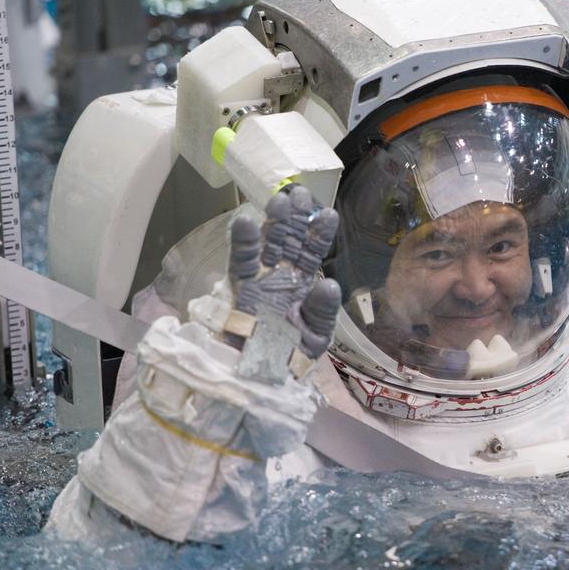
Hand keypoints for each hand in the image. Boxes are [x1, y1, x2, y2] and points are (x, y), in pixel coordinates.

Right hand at [226, 184, 340, 359]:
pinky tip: (245, 221)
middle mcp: (283, 276)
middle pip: (291, 239)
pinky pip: (241, 261)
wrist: (261, 376)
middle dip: (297, 217)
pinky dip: (242, 242)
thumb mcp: (315, 336)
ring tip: (280, 200)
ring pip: (267, 243)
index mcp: (304, 286)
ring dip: (273, 222)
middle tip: (302, 192)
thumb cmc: (290, 357)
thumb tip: (329, 285)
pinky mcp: (240, 288)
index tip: (328, 214)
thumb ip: (322, 311)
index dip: (320, 234)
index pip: (313, 254)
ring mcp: (261, 279)